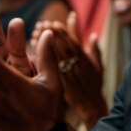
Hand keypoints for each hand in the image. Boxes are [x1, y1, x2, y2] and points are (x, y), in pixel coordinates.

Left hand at [33, 12, 106, 127]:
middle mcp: (76, 63)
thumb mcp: (98, 67)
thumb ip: (95, 50)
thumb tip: (93, 35)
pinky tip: (32, 51)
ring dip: (44, 43)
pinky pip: (49, 67)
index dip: (62, 30)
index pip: (72, 39)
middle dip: (51, 33)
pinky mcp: (61, 82)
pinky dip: (41, 58)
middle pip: (62, 44)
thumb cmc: (95, 88)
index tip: (52, 23)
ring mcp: (68, 72)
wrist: (92, 107)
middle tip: (40, 25)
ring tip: (34, 34)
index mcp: (85, 58)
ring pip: (55, 53)